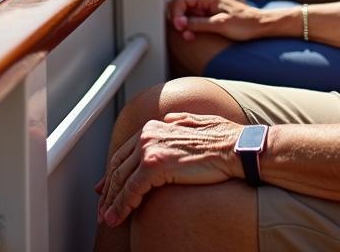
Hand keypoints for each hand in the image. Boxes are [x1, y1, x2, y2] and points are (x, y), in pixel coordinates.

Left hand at [95, 112, 240, 226]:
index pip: (125, 153)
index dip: (112, 173)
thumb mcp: (196, 123)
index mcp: (155, 126)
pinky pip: (130, 191)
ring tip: (108, 218)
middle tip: (104, 209)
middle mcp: (148, 134)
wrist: (235, 148)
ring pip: (120, 180)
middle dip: (108, 191)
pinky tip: (119, 217)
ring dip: (112, 203)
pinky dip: (121, 206)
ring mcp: (150, 149)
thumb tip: (167, 121)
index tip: (105, 189)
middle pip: (118, 167)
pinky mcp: (154, 166)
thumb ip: (178, 121)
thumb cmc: (222, 140)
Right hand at [167, 0, 274, 42]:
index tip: (180, 27)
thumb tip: (179, 22)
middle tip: (185, 34)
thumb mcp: (219, 24)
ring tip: (190, 37)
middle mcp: (206, 0)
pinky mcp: (210, 15)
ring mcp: (207, 7)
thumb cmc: (244, 24)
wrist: (260, 26)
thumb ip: (197, 23)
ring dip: (184, 26)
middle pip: (180, 6)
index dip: (175, 14)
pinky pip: (193, 19)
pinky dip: (190, 27)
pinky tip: (194, 35)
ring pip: (186, 14)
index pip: (180, 0)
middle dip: (177, 20)